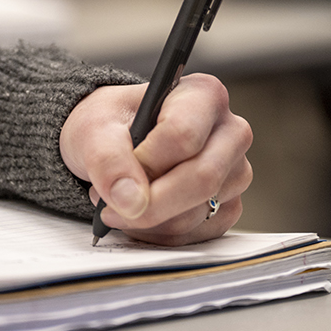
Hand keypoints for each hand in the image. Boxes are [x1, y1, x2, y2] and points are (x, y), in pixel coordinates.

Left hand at [60, 74, 253, 245]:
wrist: (115, 144)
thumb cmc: (112, 125)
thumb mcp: (95, 130)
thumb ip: (108, 160)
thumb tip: (130, 201)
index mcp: (204, 96)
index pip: (184, 135)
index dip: (146, 163)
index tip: (117, 174)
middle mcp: (230, 132)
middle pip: (202, 179)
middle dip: (150, 203)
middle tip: (110, 207)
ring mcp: (235, 172)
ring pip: (197, 213)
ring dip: (148, 220)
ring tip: (120, 199)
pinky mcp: (229, 206)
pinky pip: (197, 235)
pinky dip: (160, 234)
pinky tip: (141, 214)